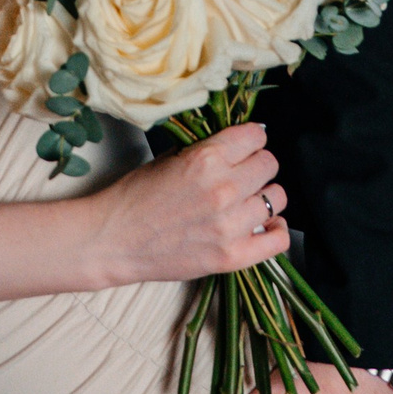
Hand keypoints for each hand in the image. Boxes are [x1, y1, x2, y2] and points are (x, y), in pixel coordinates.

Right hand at [87, 124, 289, 286]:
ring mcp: (230, 225)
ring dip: (264, 196)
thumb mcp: (168, 159)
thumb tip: (234, 145)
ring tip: (248, 201)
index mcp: (206, 159)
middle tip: (243, 174)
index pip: (256, 137)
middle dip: (257, 165)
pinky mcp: (232, 256)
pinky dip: (276, 230)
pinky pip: (278, 239)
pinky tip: (264, 225)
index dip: (251, 140)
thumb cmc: (135, 197)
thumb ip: (205, 151)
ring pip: (277, 199)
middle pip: (269, 165)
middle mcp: (224, 189)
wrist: (114, 240)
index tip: (245, 147)